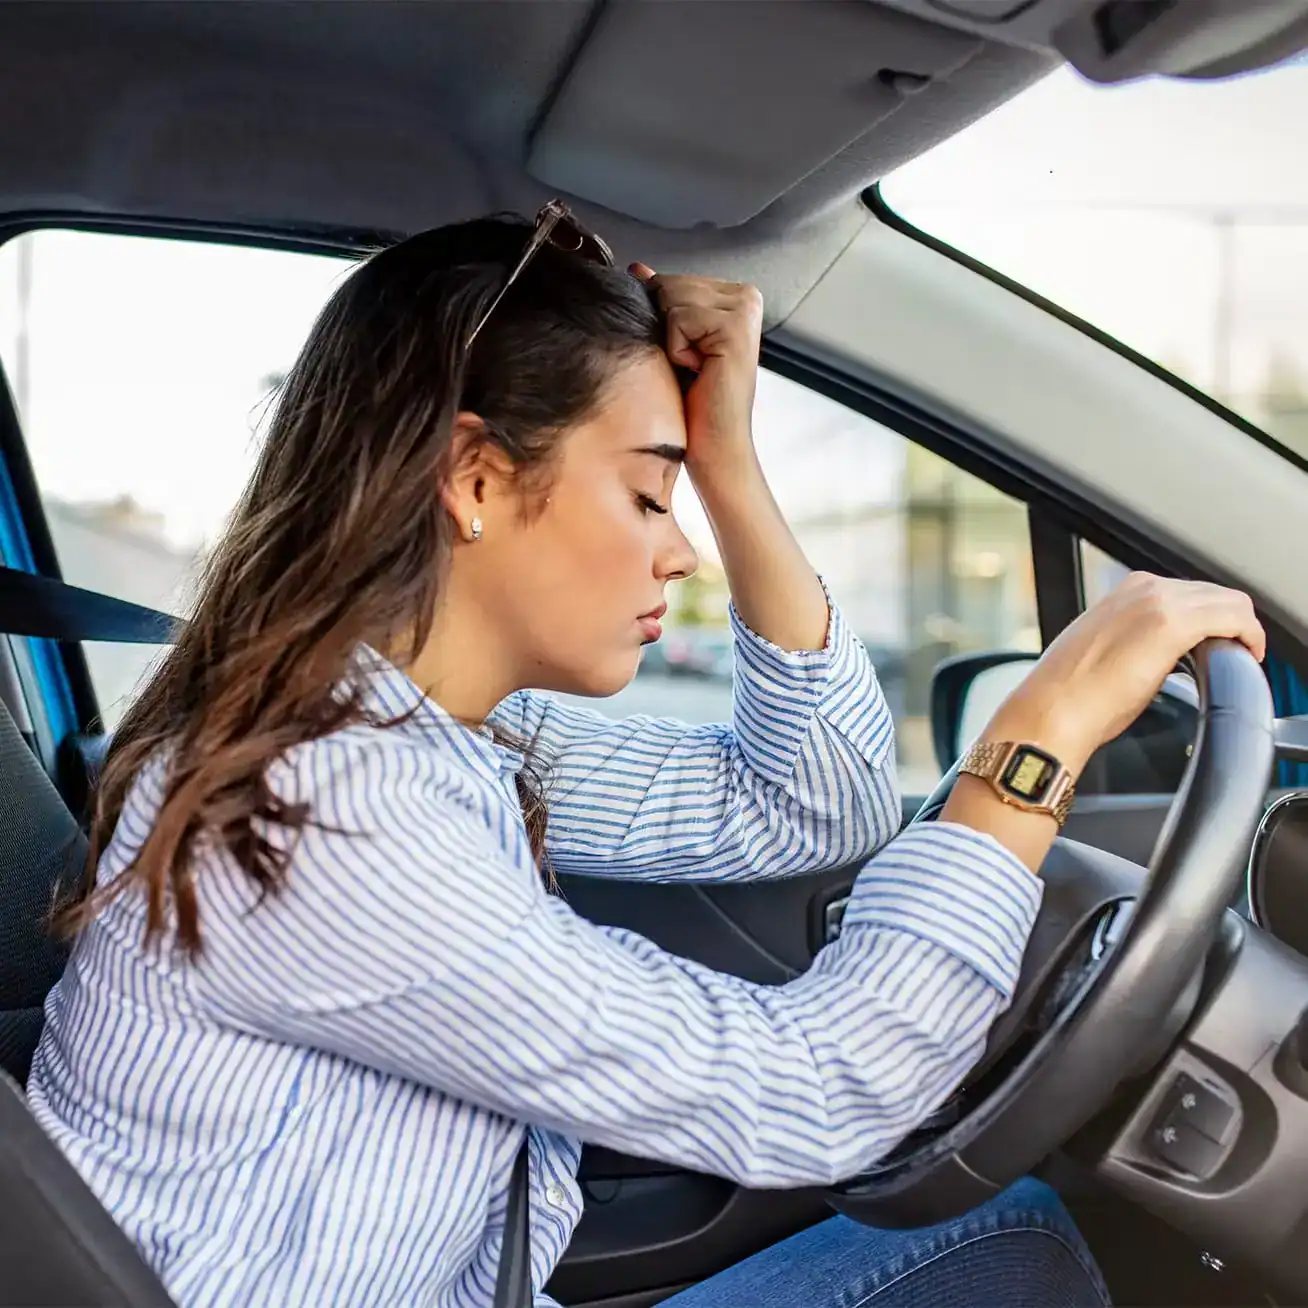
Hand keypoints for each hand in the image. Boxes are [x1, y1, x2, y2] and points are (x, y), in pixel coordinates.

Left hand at [629, 264, 762, 488]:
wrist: (715, 445)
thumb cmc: (695, 401)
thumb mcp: (675, 341)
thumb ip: (662, 301)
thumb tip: (638, 269)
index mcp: (736, 295)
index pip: (672, 280)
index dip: (665, 320)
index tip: (689, 354)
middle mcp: (747, 296)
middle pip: (670, 284)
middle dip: (667, 328)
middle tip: (692, 364)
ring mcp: (745, 310)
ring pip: (671, 298)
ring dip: (671, 341)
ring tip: (695, 368)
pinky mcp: (736, 326)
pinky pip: (678, 318)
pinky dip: (677, 349)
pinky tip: (699, 371)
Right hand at [988, 573, 1264, 772]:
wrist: (1052, 709)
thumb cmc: (1070, 693)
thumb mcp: (1105, 650)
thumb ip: (1136, 639)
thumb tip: (1158, 655)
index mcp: (1125, 591)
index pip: (1190, 592)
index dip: (1211, 619)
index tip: (1215, 643)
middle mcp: (1143, 588)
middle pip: (1215, 593)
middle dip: (1230, 622)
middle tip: (1233, 655)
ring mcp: (1158, 603)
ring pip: (1231, 601)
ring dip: (1242, 628)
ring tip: (1239, 658)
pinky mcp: (1172, 625)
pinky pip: (1234, 619)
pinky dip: (1250, 636)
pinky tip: (1247, 657)